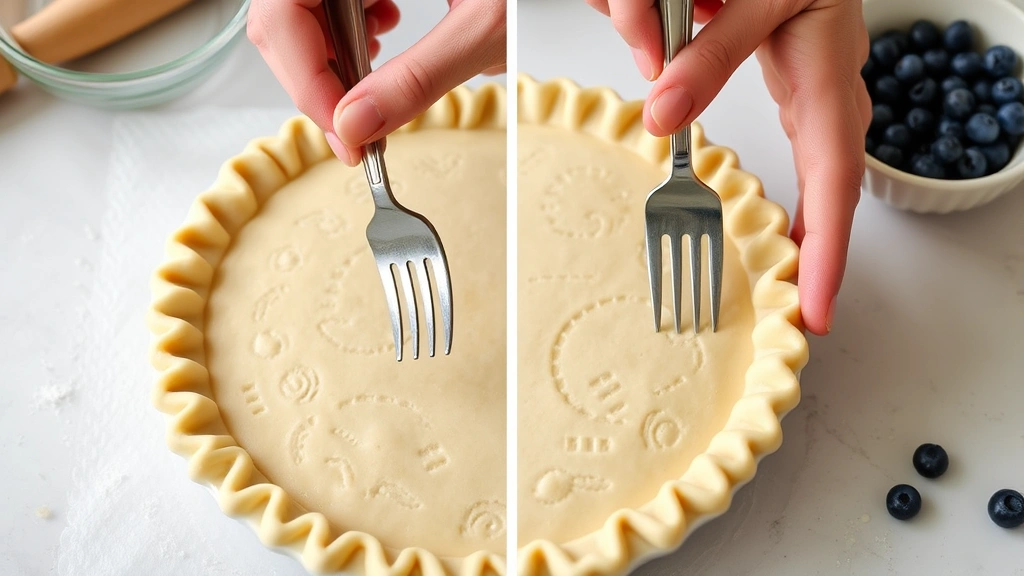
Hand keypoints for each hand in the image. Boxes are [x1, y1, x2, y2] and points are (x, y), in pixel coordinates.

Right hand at [248, 0, 505, 165]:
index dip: (306, 81)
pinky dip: (347, 27)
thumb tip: (357, 129)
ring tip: (374, 74)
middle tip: (356, 129)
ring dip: (329, 54)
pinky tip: (384, 32)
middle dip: (315, 78)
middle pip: (281, 14)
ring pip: (298, 9)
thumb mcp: (483, 26)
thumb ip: (418, 79)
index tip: (344, 137)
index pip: (284, 12)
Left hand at [587, 0, 870, 335]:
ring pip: (825, 176)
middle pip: (836, 189)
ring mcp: (823, 89)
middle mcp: (833, 87)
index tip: (814, 306)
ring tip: (797, 289)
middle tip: (804, 316)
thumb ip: (708, 53)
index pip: (832, 175)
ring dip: (814, 234)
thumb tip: (663, 118)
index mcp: (827, 69)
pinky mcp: (804, 85)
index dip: (827, 248)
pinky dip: (802, 199)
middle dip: (824, 255)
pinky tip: (786, 229)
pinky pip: (810, 157)